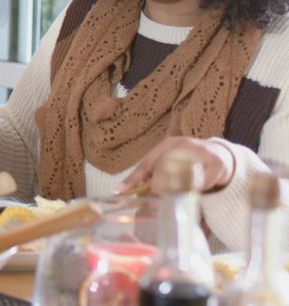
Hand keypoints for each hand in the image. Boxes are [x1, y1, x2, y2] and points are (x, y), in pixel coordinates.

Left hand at [118, 136, 235, 194]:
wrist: (222, 154)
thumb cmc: (190, 162)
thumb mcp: (171, 162)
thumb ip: (154, 175)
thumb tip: (133, 193)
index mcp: (167, 144)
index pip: (146, 163)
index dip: (133, 178)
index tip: (121, 191)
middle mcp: (182, 144)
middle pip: (163, 168)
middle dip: (158, 187)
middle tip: (157, 198)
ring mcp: (200, 152)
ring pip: (182, 176)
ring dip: (178, 189)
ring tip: (178, 196)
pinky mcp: (216, 163)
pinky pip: (202, 183)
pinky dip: (198, 190)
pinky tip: (199, 190)